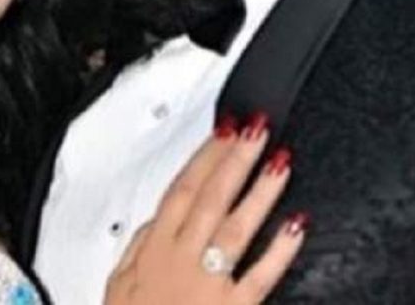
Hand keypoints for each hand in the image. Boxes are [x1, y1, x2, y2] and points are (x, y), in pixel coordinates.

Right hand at [105, 114, 305, 303]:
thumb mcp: (118, 286)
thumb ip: (137, 248)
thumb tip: (154, 220)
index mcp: (155, 250)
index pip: (182, 190)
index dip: (204, 156)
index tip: (225, 129)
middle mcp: (183, 261)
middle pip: (211, 199)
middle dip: (235, 159)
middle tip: (258, 128)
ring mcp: (209, 284)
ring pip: (237, 227)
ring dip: (260, 192)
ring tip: (281, 162)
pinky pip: (260, 277)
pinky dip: (280, 250)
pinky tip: (297, 225)